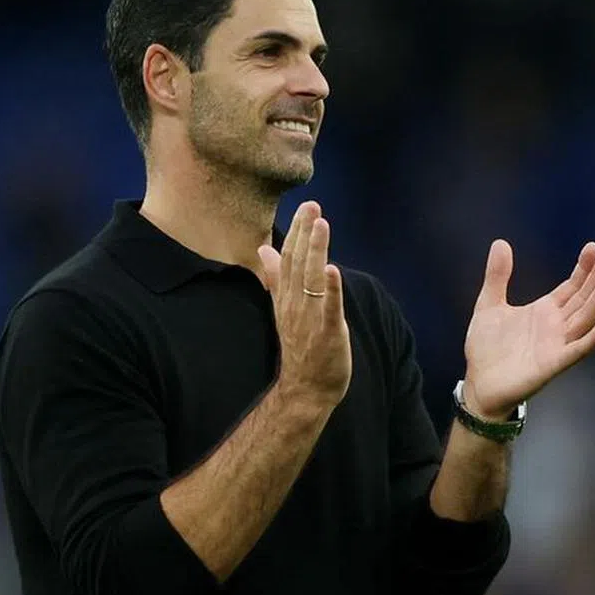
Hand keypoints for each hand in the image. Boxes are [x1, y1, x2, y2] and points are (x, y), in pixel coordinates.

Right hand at [257, 201, 351, 407]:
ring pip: (311, 279)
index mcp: (286, 296)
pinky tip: (331, 268)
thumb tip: (264, 249)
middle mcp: (295, 304)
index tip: (305, 207)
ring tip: (321, 224)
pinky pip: (328, 308)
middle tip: (312, 205)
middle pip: (297, 263)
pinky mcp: (327, 332)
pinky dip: (330, 289)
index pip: (288, 258)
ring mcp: (310, 318)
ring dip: (316, 251)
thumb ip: (276, 277)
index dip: (297, 231)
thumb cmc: (301, 347)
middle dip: (305, 233)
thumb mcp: (285, 307)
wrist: (305, 388)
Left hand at [463, 240, 594, 419]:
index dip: (583, 269)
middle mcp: (556, 327)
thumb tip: (500, 242)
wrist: (478, 384)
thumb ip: (497, 276)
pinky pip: (577, 351)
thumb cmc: (486, 348)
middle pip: (583, 299)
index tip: (594, 248)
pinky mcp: (552, 364)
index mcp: (544, 311)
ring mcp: (557, 345)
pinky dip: (592, 339)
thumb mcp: (488, 304)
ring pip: (584, 319)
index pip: (571, 287)